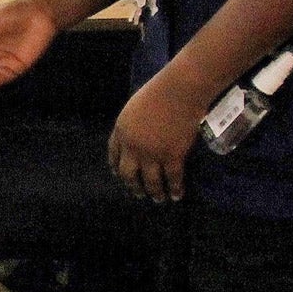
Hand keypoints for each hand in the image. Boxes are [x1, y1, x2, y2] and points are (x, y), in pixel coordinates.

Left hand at [107, 70, 210, 203]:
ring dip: (154, 193)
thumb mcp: (133, 108)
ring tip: (158, 199)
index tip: (119, 176)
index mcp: (121, 132)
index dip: (116, 167)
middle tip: (138, 194)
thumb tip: (135, 138)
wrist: (178, 92)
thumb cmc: (158, 93)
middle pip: (128, 174)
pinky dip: (175, 189)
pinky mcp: (173, 156)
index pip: (113, 155)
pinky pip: (173, 178)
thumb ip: (131, 125)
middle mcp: (133, 147)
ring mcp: (153, 154)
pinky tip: (177, 195)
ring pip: (151, 181)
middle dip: (133, 186)